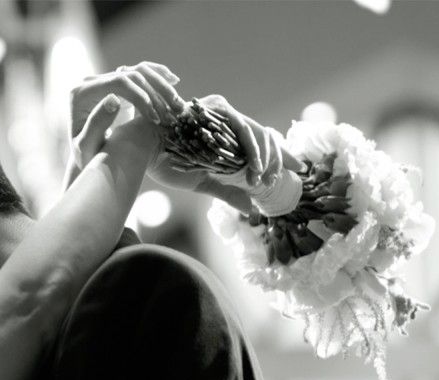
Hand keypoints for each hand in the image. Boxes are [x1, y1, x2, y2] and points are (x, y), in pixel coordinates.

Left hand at [65, 62, 184, 186]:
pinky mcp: (115, 83)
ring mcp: (103, 80)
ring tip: (176, 103)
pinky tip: (173, 82)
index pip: (119, 83)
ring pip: (138, 70)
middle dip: (154, 93)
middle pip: (131, 75)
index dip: (141, 97)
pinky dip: (157, 76)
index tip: (155, 118)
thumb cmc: (86, 156)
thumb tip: (113, 99)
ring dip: (160, 84)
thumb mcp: (86, 146)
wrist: (86, 155)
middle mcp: (91, 81)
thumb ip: (96, 125)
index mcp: (82, 92)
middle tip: (171, 114)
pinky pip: (139, 72)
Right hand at [166, 95, 306, 208]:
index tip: (298, 169)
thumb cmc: (165, 163)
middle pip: (262, 135)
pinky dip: (251, 150)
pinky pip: (242, 128)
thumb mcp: (202, 182)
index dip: (279, 155)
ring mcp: (222, 112)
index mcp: (224, 133)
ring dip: (265, 158)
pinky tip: (254, 169)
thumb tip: (250, 210)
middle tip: (282, 179)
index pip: (258, 141)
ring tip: (266, 179)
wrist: (140, 150)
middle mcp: (226, 119)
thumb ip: (227, 192)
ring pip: (256, 131)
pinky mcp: (216, 109)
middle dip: (277, 158)